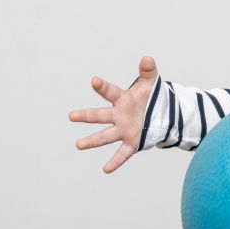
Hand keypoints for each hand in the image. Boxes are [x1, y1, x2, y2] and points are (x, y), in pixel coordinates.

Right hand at [69, 56, 158, 173]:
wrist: (158, 115)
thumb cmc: (149, 99)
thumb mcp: (150, 84)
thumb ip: (148, 72)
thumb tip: (148, 58)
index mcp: (123, 100)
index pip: (112, 92)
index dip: (103, 87)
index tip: (94, 80)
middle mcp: (119, 116)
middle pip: (101, 115)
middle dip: (87, 115)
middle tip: (71, 116)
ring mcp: (123, 130)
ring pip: (105, 136)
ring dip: (92, 141)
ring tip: (78, 145)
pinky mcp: (132, 143)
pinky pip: (122, 154)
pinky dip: (115, 162)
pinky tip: (106, 170)